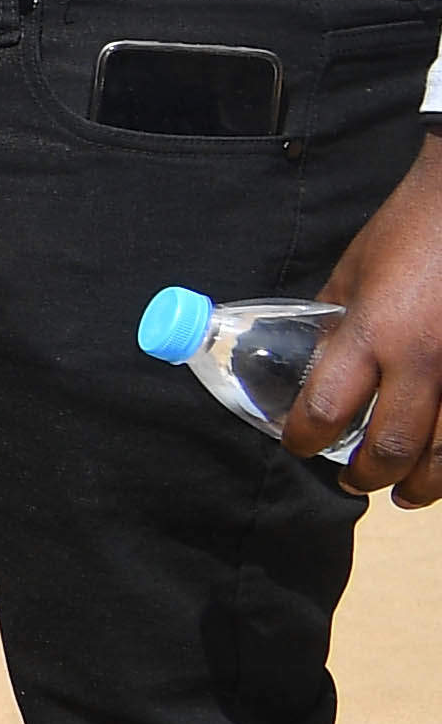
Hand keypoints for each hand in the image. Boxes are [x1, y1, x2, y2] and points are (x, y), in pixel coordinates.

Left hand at [296, 144, 441, 502]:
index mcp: (373, 333)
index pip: (325, 411)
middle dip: (366, 476)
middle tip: (353, 483)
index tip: (297, 445)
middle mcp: (426, 359)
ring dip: (424, 484)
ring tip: (406, 494)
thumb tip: (315, 363)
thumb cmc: (410, 229)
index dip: (303, 439)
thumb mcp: (353, 273)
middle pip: (393, 448)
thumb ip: (335, 325)